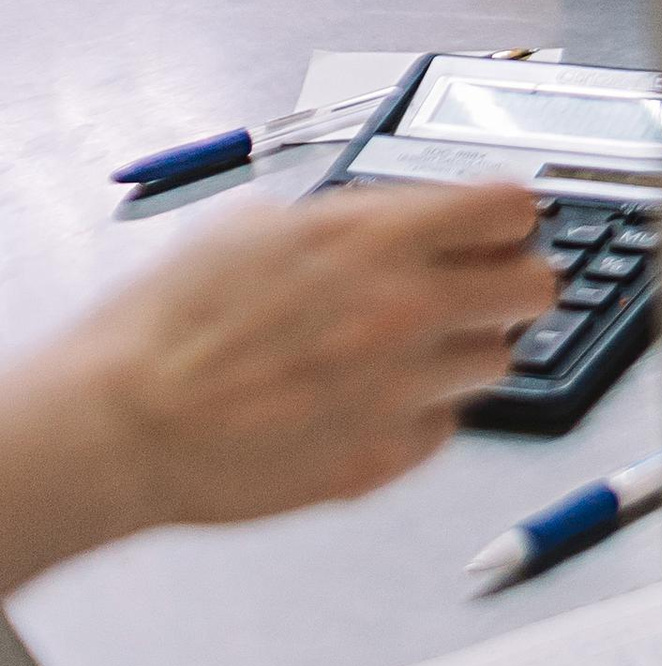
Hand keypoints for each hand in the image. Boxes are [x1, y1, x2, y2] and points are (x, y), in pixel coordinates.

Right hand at [57, 182, 548, 548]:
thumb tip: (386, 222)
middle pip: (533, 287)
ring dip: (466, 350)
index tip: (503, 223)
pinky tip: (370, 402)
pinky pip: (443, 427)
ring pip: (498, 361)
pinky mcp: (386, 457)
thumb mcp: (254, 227)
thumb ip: (342, 222)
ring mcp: (403, 389)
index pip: (508, 208)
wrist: (122, 423)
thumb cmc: (168, 325)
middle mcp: (406, 309)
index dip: (509, 214)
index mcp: (375, 238)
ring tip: (411, 351)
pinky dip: (420, 413)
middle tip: (481, 287)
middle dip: (511, 282)